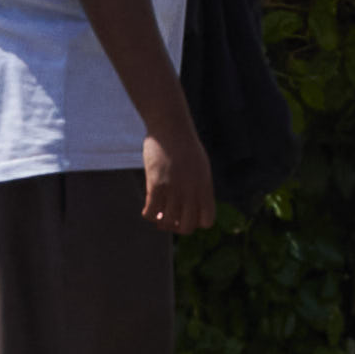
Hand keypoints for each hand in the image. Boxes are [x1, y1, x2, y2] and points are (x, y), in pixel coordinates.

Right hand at [143, 124, 216, 239]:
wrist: (171, 126)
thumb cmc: (184, 146)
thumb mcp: (200, 167)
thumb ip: (198, 188)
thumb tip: (188, 209)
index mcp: (205, 187)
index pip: (207, 221)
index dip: (195, 222)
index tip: (185, 216)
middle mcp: (192, 190)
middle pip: (187, 227)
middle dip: (177, 227)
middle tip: (169, 219)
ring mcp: (174, 188)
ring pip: (168, 222)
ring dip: (161, 222)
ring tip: (157, 214)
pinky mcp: (157, 184)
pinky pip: (152, 212)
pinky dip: (148, 215)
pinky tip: (147, 209)